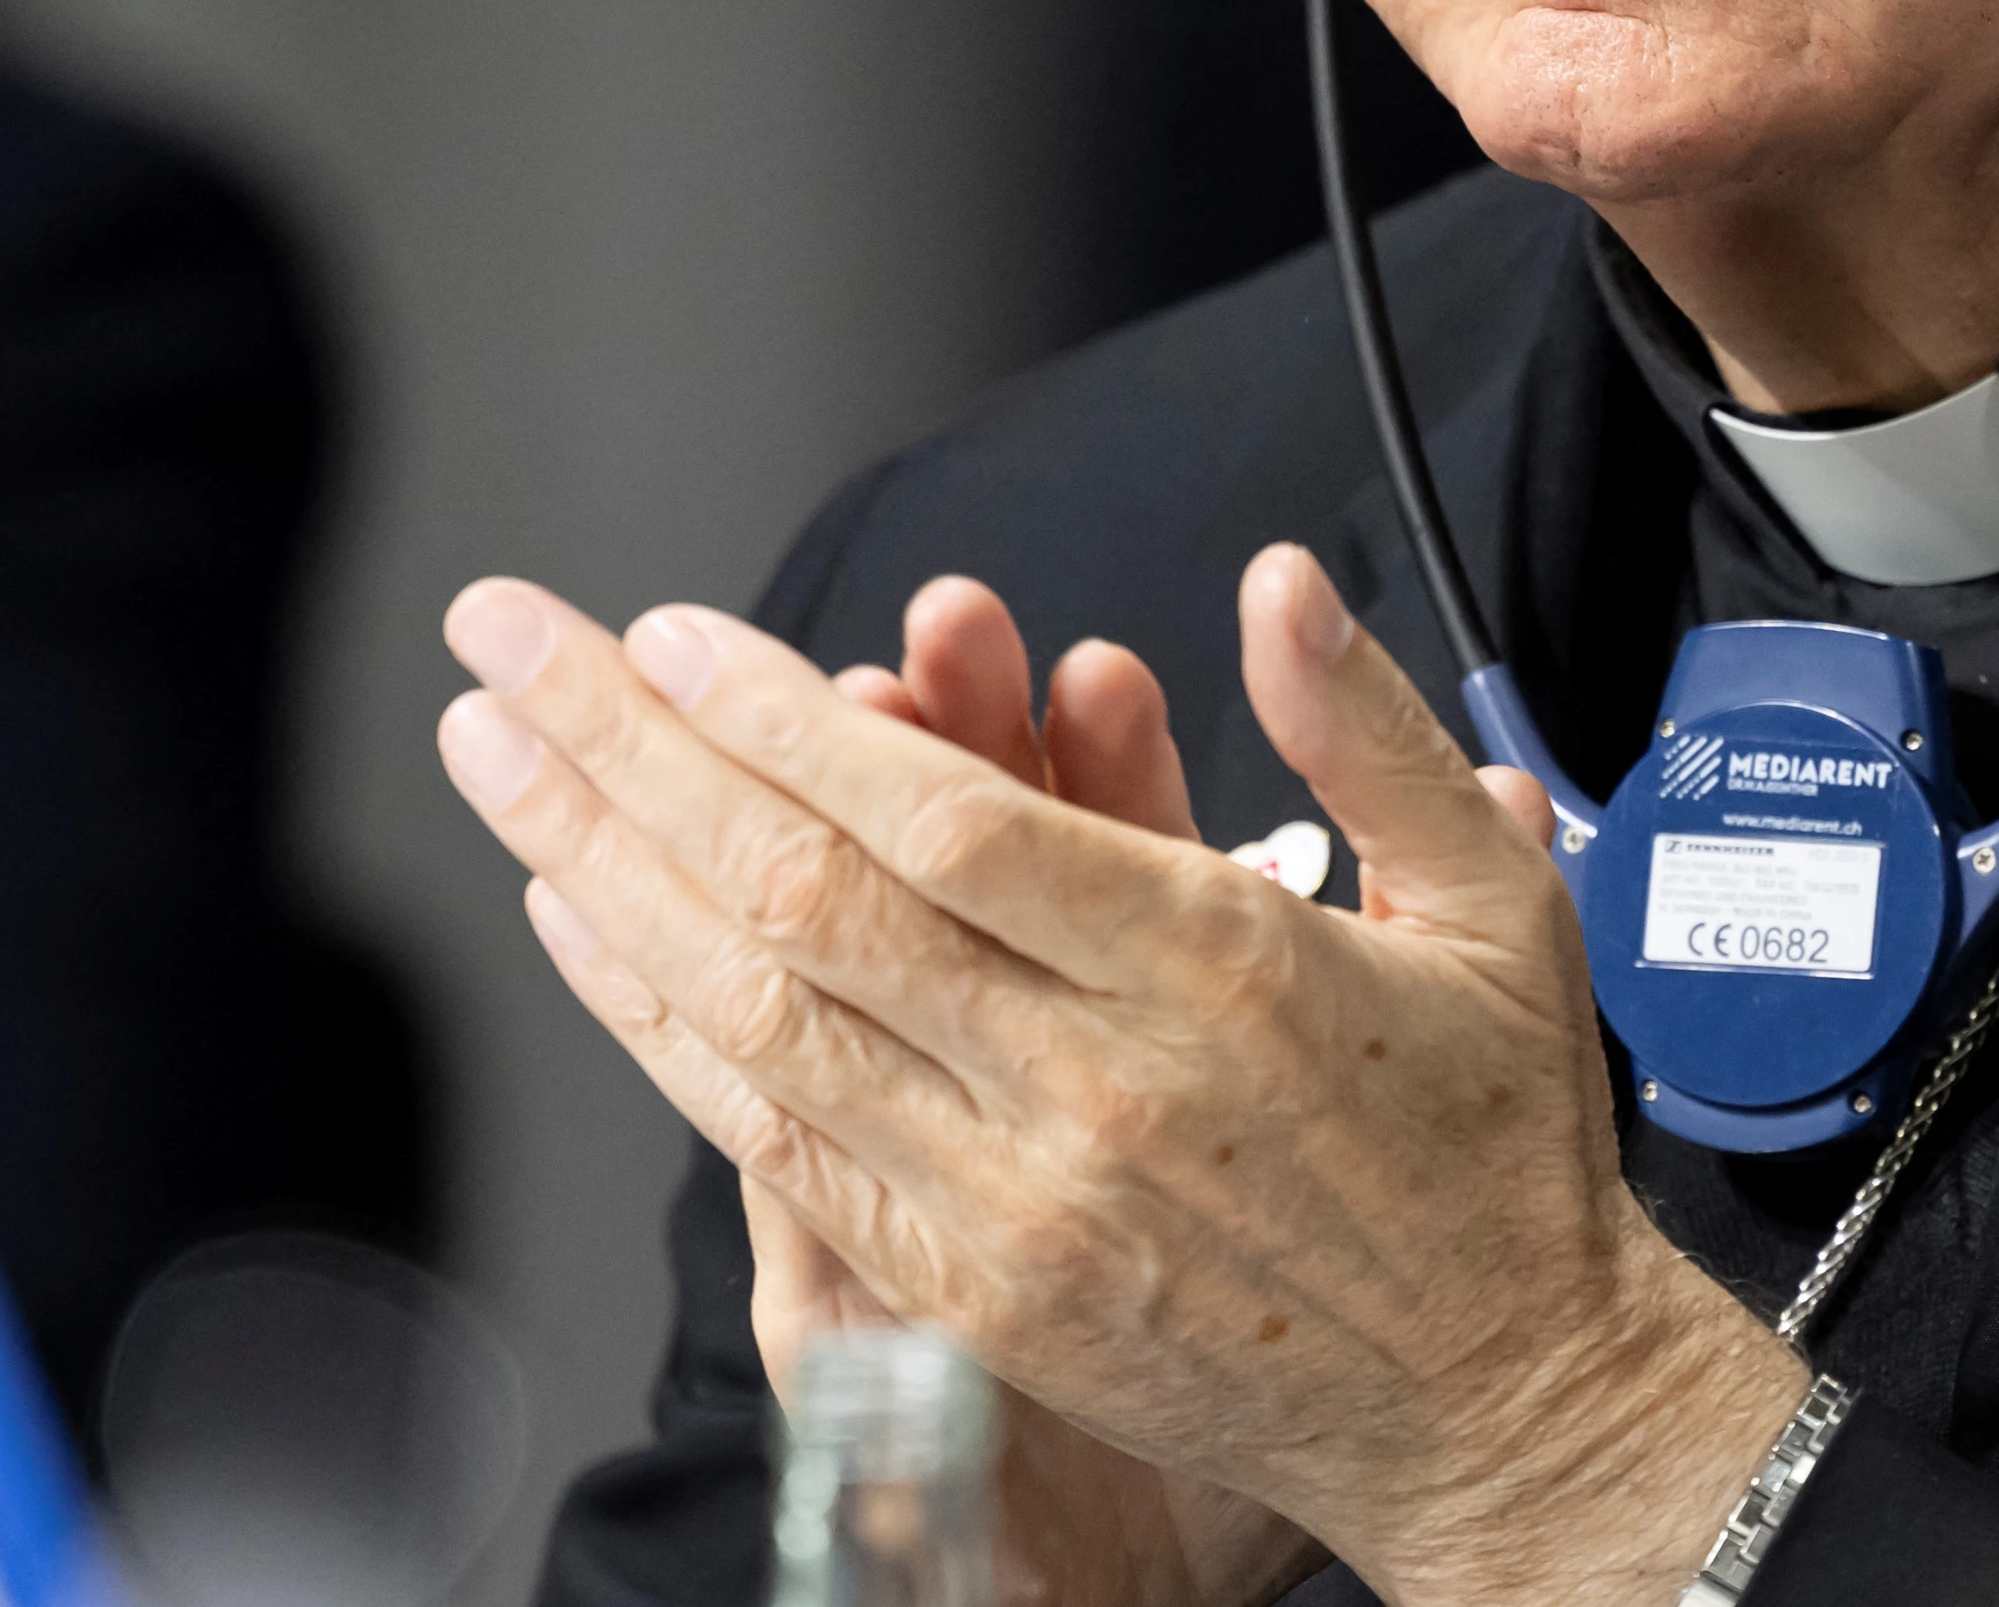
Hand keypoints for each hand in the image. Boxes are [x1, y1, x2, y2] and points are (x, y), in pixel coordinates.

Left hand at [437, 547, 1805, 1606]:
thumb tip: (1274, 587)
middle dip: (633, 754)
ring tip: (496, 758)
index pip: (947, 822)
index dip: (793, 720)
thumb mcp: (1495, 906)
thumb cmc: (1496, 1152)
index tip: (675, 635)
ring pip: (759, 1017)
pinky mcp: (979, 1292)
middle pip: (808, 899)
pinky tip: (586, 924)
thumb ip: (1370, 730)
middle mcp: (1095, 1091)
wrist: (1503, 1410)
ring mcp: (1018, 1205)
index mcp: (1219, 971)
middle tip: (509, 646)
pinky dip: (664, 1022)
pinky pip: (780, 1139)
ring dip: (604, 872)